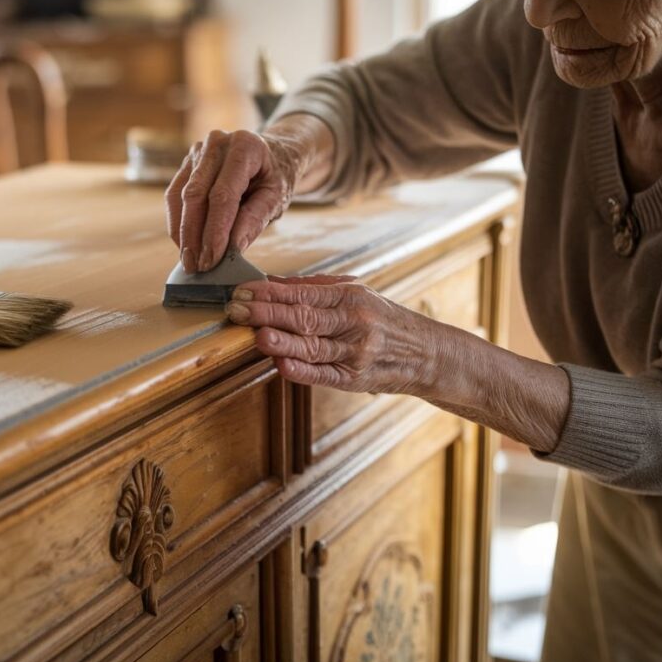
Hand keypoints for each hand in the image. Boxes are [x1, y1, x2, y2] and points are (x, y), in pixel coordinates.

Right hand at [165, 128, 309, 273]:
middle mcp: (217, 143)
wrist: (270, 156)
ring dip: (182, 232)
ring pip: (180, 196)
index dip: (215, 230)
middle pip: (196, 195)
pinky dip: (178, 223)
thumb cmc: (274, 178)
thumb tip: (232, 248)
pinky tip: (185, 244)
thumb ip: (255, 220)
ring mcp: (197, 151)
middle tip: (195, 266)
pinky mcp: (186, 164)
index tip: (211, 259)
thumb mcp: (276, 198)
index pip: (223, 195)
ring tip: (189, 260)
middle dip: (194, 235)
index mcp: (245, 146)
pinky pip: (174, 196)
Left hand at [224, 274, 438, 394]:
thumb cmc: (382, 319)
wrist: (425, 354)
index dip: (269, 293)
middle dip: (268, 313)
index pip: (303, 293)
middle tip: (236, 310)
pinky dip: (303, 370)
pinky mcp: (355, 379)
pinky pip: (324, 375)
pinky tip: (282, 365)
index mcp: (350, 296)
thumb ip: (313, 289)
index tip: (241, 291)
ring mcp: (355, 352)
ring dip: (283, 341)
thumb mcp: (355, 293)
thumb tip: (270, 282)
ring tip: (258, 335)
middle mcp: (354, 323)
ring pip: (314, 346)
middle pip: (305, 317)